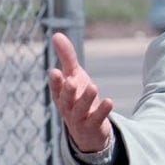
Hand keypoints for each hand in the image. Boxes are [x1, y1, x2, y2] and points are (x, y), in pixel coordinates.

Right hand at [47, 32, 113, 152]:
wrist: (88, 130)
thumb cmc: (78, 97)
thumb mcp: (74, 75)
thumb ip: (66, 57)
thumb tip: (56, 34)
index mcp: (61, 94)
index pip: (56, 88)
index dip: (55, 81)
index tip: (54, 71)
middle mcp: (67, 107)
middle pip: (65, 100)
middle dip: (67, 91)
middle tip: (71, 81)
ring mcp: (79, 119)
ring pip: (80, 110)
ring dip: (86, 99)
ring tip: (93, 87)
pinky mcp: (92, 126)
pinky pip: (96, 119)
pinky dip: (102, 111)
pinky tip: (109, 101)